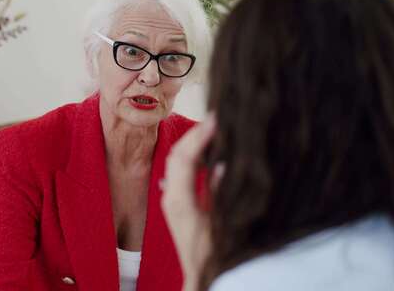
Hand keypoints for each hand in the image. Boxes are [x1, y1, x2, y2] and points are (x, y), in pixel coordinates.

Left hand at [162, 113, 216, 290]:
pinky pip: (182, 170)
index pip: (185, 159)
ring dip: (193, 143)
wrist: (200, 276)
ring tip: (212, 128)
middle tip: (214, 118)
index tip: (214, 120)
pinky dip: (194, 155)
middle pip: (177, 155)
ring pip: (177, 161)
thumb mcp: (220, 224)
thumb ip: (219, 194)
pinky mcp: (177, 202)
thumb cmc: (211, 254)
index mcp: (180, 201)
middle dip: (194, 134)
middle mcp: (171, 197)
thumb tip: (222, 166)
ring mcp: (171, 199)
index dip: (198, 137)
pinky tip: (207, 150)